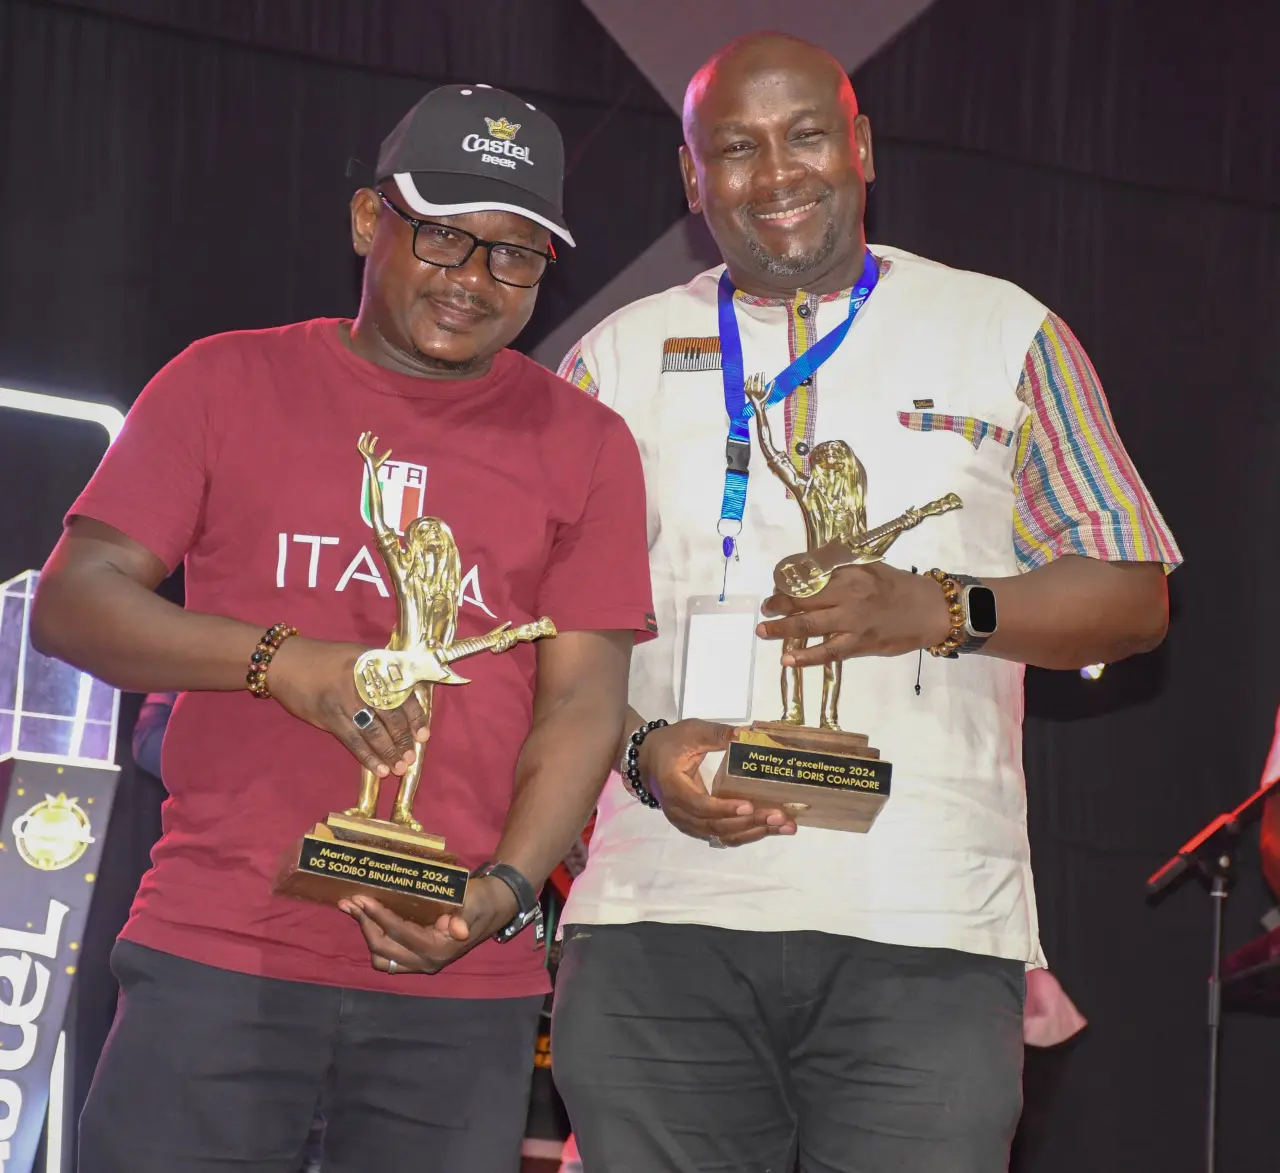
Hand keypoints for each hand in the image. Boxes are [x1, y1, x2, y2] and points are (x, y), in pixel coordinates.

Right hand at [268, 636, 426, 776]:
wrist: (286, 663)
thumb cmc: (327, 658)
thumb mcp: (359, 654)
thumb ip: (384, 670)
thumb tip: (413, 689)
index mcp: (372, 666)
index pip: (401, 693)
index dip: (415, 716)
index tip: (424, 734)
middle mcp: (360, 683)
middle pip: (389, 714)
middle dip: (402, 739)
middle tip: (412, 757)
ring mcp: (343, 701)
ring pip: (372, 731)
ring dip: (388, 752)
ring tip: (400, 767)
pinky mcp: (327, 718)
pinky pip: (352, 740)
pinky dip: (366, 757)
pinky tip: (378, 769)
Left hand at [340, 875, 518, 974]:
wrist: (494, 907)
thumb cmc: (482, 900)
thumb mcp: (475, 903)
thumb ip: (464, 917)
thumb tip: (459, 930)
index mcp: (439, 949)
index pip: (400, 933)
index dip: (379, 916)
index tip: (362, 899)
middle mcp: (426, 962)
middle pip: (383, 948)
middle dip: (364, 924)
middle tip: (351, 901)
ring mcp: (420, 962)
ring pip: (381, 957)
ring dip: (366, 934)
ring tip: (354, 909)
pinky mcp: (416, 957)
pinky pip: (387, 956)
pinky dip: (375, 938)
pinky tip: (368, 918)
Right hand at [357, 431, 389, 470]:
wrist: (373, 470)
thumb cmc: (377, 466)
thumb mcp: (383, 458)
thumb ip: (386, 454)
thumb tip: (391, 449)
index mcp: (370, 454)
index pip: (371, 446)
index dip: (373, 441)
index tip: (377, 437)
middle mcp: (366, 453)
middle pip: (365, 444)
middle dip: (367, 438)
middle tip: (369, 432)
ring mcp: (364, 453)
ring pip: (362, 444)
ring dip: (362, 439)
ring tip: (364, 433)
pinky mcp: (362, 453)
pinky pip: (359, 447)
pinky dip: (360, 442)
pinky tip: (362, 438)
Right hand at [640, 719, 796, 846]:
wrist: (648, 760)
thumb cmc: (670, 744)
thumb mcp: (690, 732)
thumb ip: (716, 733)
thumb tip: (745, 734)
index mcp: (673, 787)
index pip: (700, 805)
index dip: (724, 808)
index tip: (749, 805)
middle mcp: (679, 812)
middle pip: (715, 826)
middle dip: (749, 823)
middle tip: (779, 816)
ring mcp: (688, 823)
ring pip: (721, 836)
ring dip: (754, 833)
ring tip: (784, 826)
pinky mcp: (698, 827)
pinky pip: (722, 836)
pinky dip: (746, 834)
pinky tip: (770, 829)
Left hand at [757, 562, 950, 665]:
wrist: (930, 610)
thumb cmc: (900, 587)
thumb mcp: (871, 566)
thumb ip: (843, 566)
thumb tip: (812, 566)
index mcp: (849, 573)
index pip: (810, 577)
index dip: (788, 582)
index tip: (776, 586)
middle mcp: (847, 595)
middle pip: (803, 599)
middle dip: (778, 604)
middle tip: (766, 607)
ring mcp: (851, 621)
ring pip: (809, 625)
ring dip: (782, 628)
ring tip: (763, 631)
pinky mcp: (858, 644)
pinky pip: (827, 652)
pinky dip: (805, 657)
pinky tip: (786, 659)